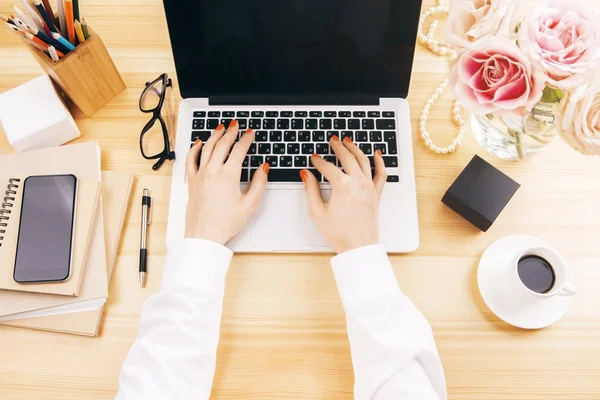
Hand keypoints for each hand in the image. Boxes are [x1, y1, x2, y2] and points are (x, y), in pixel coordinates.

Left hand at [185, 121, 268, 244]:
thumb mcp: (250, 204)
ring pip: (207, 148)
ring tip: (221, 128)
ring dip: (215, 135)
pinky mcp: (192, 181)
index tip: (250, 133)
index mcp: (229, 176)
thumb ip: (259, 183)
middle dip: (231, 132)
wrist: (204, 235)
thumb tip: (263, 168)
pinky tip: (200, 143)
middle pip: (222, 144)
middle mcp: (213, 172)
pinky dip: (196, 148)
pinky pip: (191, 159)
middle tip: (236, 125)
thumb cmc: (225, 223)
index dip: (246, 139)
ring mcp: (200, 175)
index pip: (239, 150)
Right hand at [301, 136, 386, 253]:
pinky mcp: (376, 194)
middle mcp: (358, 183)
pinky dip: (380, 162)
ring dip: (355, 148)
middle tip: (333, 140)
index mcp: (342, 186)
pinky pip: (381, 174)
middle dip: (338, 147)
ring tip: (348, 141)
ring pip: (363, 161)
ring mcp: (369, 187)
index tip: (313, 158)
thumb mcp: (318, 212)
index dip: (318, 161)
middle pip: (347, 158)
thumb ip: (310, 190)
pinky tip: (377, 154)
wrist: (358, 246)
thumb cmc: (339, 233)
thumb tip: (306, 175)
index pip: (327, 167)